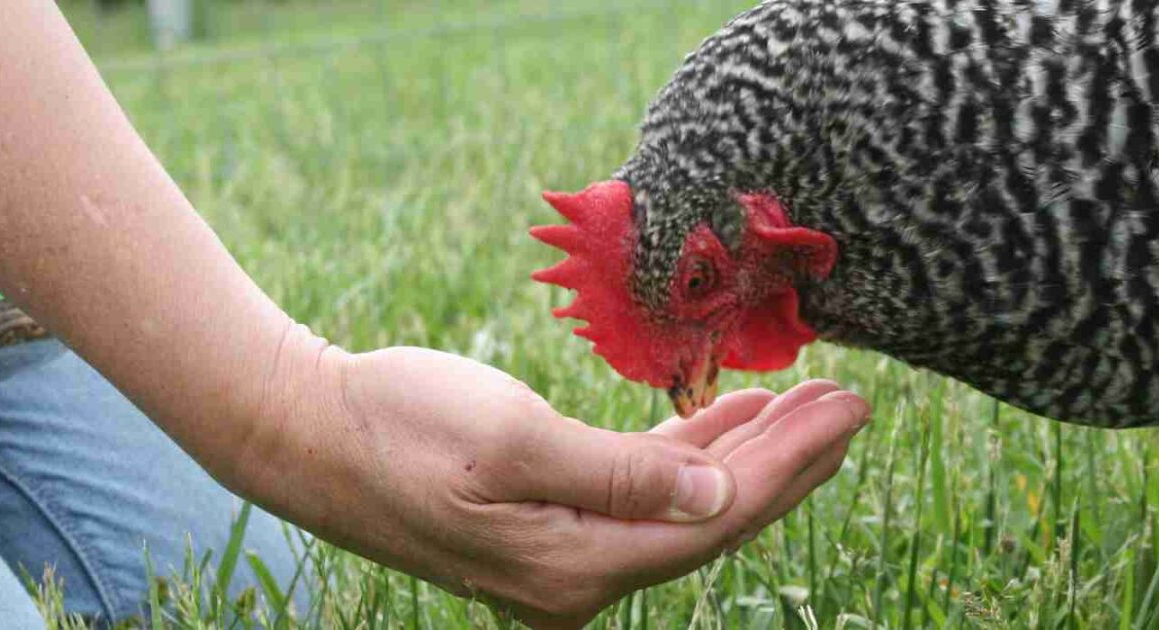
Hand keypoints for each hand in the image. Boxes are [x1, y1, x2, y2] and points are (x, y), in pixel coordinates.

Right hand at [244, 345, 869, 628]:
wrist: (303, 430)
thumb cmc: (396, 425)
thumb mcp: (509, 440)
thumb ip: (618, 474)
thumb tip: (717, 497)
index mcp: (577, 566)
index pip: (717, 517)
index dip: (790, 464)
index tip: (851, 411)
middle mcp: (582, 576)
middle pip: (715, 519)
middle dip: (790, 460)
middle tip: (855, 404)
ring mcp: (567, 551)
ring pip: (687, 502)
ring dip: (749, 451)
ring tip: (814, 403)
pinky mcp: (551, 517)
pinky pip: (646, 489)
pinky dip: (693, 450)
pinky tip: (733, 415)